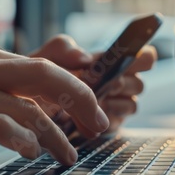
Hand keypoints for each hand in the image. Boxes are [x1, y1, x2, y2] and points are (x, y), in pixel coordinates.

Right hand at [0, 45, 109, 174]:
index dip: (77, 83)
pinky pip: (2, 128)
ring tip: (68, 155)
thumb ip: (9, 83)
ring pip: (29, 109)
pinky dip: (24, 142)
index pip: (44, 63)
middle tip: (99, 124)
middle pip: (45, 75)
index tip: (96, 105)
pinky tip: (30, 153)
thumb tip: (53, 89)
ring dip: (57, 137)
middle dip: (81, 99)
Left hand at [31, 35, 156, 133]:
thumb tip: (85, 58)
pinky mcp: (108, 127)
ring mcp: (114, 106)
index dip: (143, 59)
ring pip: (131, 105)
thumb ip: (63, 48)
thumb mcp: (48, 55)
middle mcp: (118, 84)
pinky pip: (116, 124)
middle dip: (122, 83)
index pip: (144, 58)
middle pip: (138, 84)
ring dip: (114, 102)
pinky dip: (104, 120)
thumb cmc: (42, 77)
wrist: (30, 102)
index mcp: (111, 63)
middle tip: (105, 82)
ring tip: (95, 99)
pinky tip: (88, 117)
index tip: (130, 60)